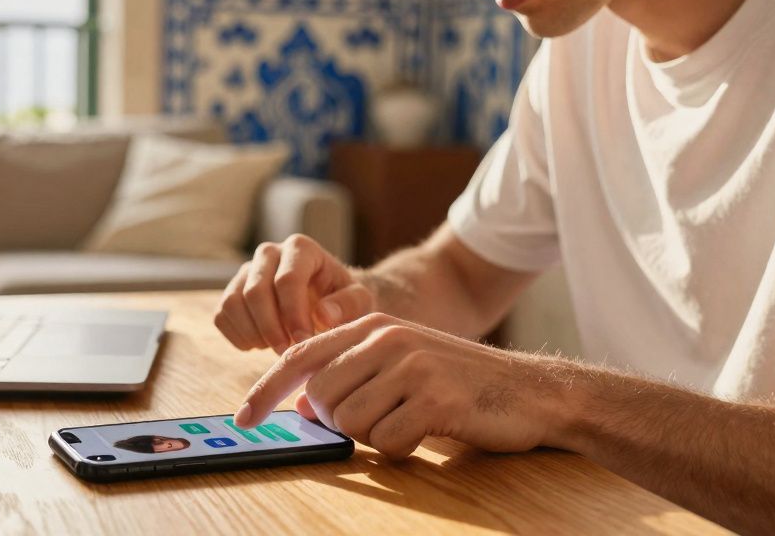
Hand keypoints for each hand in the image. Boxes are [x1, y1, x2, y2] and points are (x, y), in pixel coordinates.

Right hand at [214, 234, 376, 354]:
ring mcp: (246, 271)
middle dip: (271, 329)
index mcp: (301, 248)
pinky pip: (222, 315)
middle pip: (255, 291)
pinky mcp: (232, 291)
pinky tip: (262, 344)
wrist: (327, 299)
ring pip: (233, 303)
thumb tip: (322, 314)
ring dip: (253, 334)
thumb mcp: (360, 301)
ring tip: (277, 347)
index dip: (293, 315)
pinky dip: (239, 337)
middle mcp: (268, 253)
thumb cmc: (344, 299)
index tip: (303, 342)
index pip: (287, 279)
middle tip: (288, 353)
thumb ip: (348, 304)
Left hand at [232, 313, 569, 457]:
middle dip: (343, 421)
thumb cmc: (459, 382)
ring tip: (413, 419)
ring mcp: (411, 366)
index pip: (299, 356)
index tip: (244, 419)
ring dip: (377, 435)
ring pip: (351, 423)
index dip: (265, 390)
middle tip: (385, 417)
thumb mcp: (400, 363)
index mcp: (371, 326)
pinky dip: (404, 449)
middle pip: (322, 399)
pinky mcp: (434, 399)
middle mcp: (386, 339)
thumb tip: (299, 404)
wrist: (530, 391)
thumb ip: (350, 374)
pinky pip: (388, 443)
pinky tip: (430, 431)